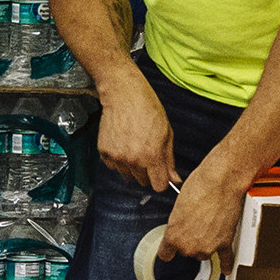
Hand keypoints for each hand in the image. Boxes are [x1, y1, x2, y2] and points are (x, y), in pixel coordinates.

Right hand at [97, 78, 176, 192]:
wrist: (124, 94)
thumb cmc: (148, 109)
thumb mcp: (166, 133)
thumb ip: (169, 160)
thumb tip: (175, 180)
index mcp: (152, 155)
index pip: (158, 186)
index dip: (161, 180)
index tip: (160, 173)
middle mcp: (133, 159)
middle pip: (142, 182)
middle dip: (147, 172)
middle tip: (147, 153)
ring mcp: (117, 156)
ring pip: (127, 175)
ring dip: (131, 166)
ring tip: (133, 146)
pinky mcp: (104, 152)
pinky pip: (113, 166)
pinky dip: (118, 159)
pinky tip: (122, 142)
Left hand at [160, 167, 246, 264]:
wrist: (221, 182)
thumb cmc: (199, 188)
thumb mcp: (178, 206)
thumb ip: (177, 223)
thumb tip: (182, 225)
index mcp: (173, 236)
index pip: (165, 254)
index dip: (168, 249)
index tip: (169, 250)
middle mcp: (189, 246)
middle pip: (187, 252)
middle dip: (191, 240)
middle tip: (196, 222)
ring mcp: (208, 247)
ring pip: (204, 253)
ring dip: (206, 244)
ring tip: (209, 225)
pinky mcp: (225, 243)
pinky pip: (226, 258)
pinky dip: (226, 263)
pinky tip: (225, 269)